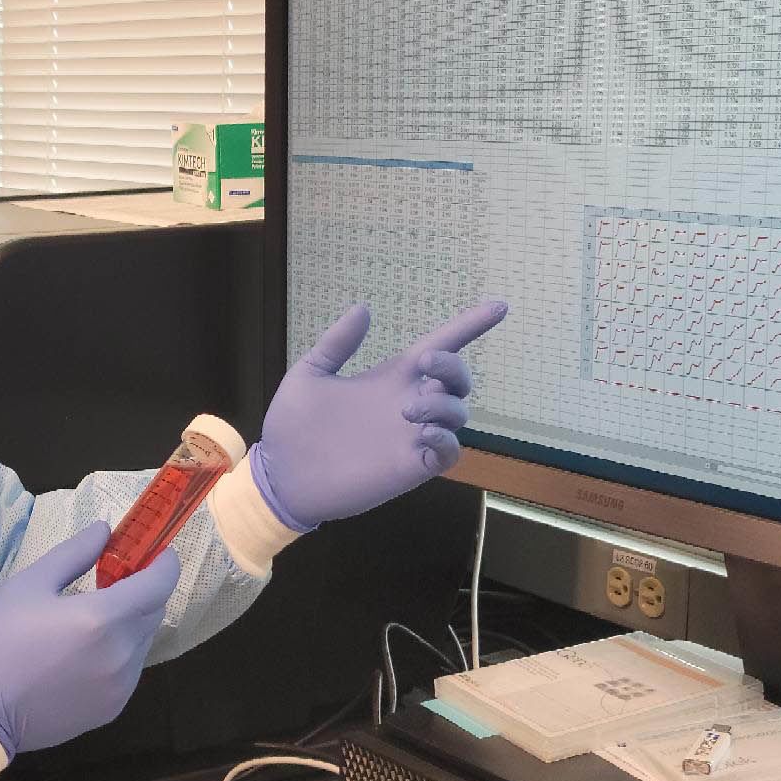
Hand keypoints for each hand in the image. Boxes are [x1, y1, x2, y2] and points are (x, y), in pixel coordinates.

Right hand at [0, 522, 179, 757]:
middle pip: (153, 612)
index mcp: (102, 618)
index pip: (158, 585)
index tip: (158, 551)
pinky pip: (130, 671)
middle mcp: (121, 654)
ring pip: (143, 642)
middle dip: (142, 592)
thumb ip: (74, 554)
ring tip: (91, 621)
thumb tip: (104, 530)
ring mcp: (120, 686)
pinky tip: (85, 654)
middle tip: (113, 581)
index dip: (164, 564)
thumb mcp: (29, 585)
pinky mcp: (112, 709)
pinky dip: (119, 654)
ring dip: (130, 624)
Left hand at [250, 300, 506, 530]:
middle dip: (454, 366)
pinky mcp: (410, 467)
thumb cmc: (292, 426)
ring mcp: (412, 437)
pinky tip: (424, 433)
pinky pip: (448, 453)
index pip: (440, 345)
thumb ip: (337, 343)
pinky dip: (446, 440)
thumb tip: (364, 308)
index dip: (470, 325)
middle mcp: (409, 404)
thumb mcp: (309, 373)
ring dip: (445, 405)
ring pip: (458, 414)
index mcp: (390, 378)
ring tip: (409, 409)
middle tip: (425, 364)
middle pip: (457, 379)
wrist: (280, 474)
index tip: (499, 307)